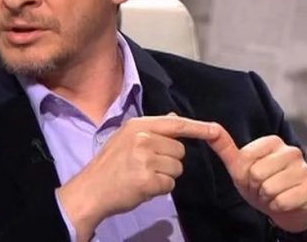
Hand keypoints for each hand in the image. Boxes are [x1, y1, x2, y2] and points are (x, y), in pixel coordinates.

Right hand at [57, 115, 217, 241]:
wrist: (91, 190)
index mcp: (138, 126)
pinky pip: (170, 185)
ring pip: (177, 169)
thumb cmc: (109, 165)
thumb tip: (174, 117)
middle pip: (180, 151)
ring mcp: (145, 159)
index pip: (175, 124)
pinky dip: (159, 189)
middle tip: (146, 166)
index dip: (198, 128)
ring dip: (165, 176)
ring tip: (142, 176)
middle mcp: (143, 139)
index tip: (216, 130)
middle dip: (169, 161)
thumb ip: (151, 129)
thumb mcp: (125, 138)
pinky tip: (142, 187)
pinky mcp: (148, 180)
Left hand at [207, 125, 306, 232]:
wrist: (285, 207)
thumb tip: (211, 129)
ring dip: (266, 197)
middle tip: (263, 187)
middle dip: (255, 186)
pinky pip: (282, 201)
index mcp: (273, 142)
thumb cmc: (261, 183)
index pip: (246, 157)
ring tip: (273, 194)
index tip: (252, 175)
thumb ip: (224, 147)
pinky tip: (284, 201)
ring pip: (269, 188)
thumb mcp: (240, 166)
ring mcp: (304, 169)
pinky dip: (277, 206)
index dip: (244, 172)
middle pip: (256, 173)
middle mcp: (292, 151)